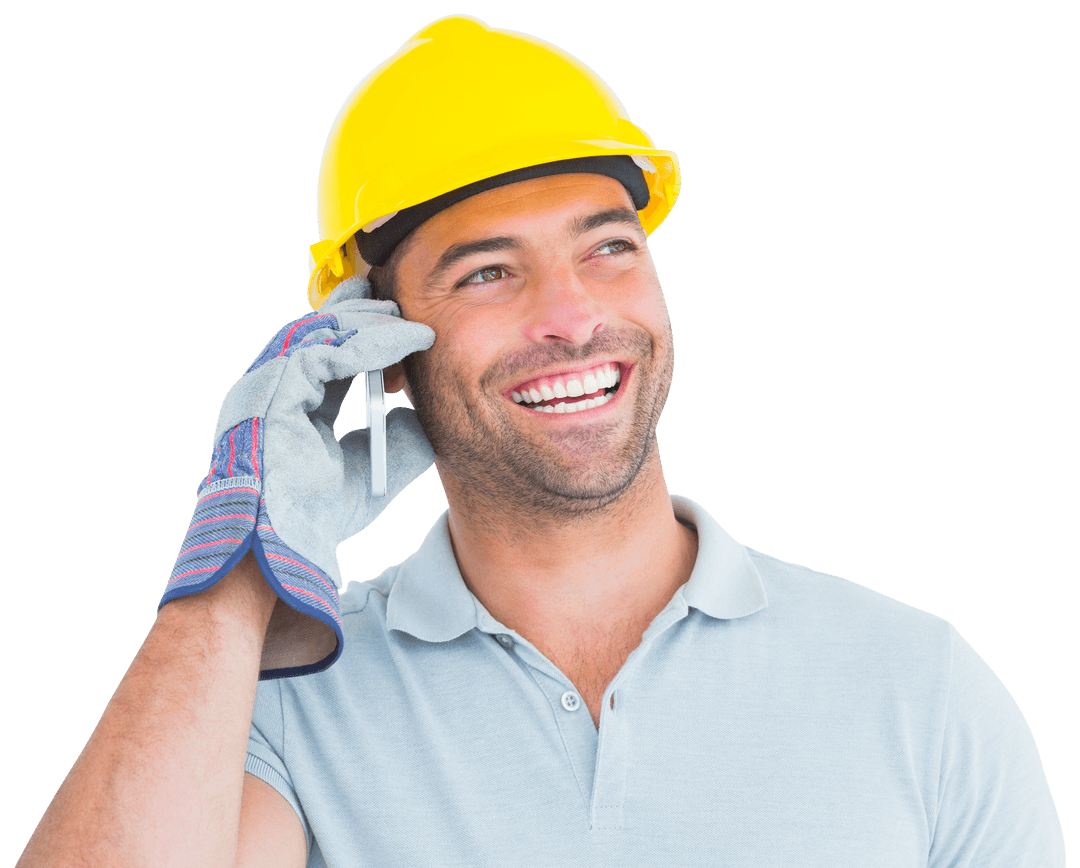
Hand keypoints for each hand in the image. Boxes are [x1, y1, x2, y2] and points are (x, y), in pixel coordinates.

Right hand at [160, 277, 434, 676]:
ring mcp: (265, 387)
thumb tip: (427, 416)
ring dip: (369, 324)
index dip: (363, 337)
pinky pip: (323, 352)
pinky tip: (404, 341)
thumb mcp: (373, 470)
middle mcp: (273, 390)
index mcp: (290, 406)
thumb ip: (397, 441)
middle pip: (316, 332)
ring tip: (410, 323)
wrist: (281, 547)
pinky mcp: (268, 389)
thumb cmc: (316, 515)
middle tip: (403, 304)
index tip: (400, 324)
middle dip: (362, 314)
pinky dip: (368, 345)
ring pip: (318, 333)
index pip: (325, 355)